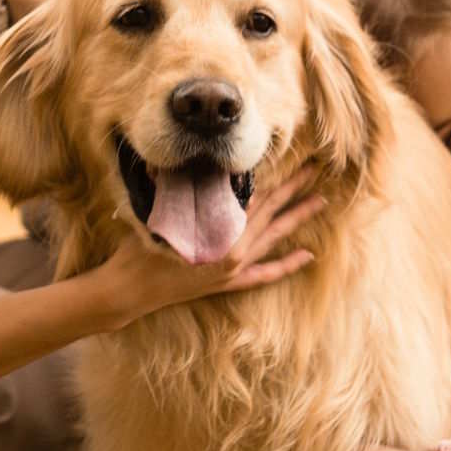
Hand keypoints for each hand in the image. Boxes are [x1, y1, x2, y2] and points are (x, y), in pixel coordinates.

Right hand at [97, 163, 324, 323]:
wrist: (131, 290)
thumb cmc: (141, 248)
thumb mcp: (158, 211)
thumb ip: (173, 187)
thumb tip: (178, 160)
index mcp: (219, 230)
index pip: (258, 197)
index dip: (279, 177)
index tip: (296, 160)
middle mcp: (233, 249)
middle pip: (271, 212)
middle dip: (295, 190)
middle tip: (316, 170)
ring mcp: (234, 268)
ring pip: (273, 238)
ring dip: (297, 219)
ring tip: (320, 202)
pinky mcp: (229, 283)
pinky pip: (264, 274)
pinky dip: (286, 265)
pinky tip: (306, 256)